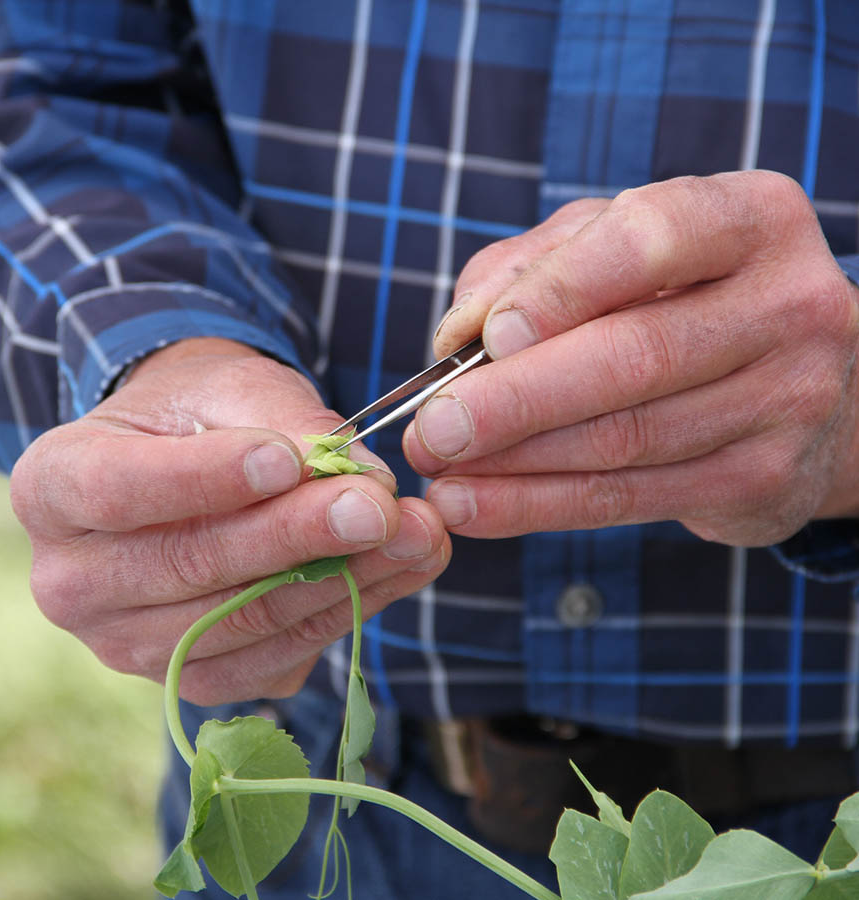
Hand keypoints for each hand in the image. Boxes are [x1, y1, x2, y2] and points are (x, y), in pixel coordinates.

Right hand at [10, 338, 449, 704]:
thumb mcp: (233, 388)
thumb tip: (365, 482)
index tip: (289, 461)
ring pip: (244, 621)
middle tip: (380, 506)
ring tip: (418, 535)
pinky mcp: (195, 676)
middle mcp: (73, 582)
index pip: (117, 490)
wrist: (193, 463)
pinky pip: (275, 656)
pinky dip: (345, 612)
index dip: (206, 480)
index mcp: (53, 487)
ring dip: (343, 580)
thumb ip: (287, 424)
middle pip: (189, 567)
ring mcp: (130, 644)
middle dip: (298, 536)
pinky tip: (399, 571)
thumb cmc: (202, 413)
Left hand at [403, 171, 858, 545]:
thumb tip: (456, 338)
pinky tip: (475, 509)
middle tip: (433, 428)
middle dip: (518, 399)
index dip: (560, 291)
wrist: (795, 382)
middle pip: (636, 356)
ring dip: (516, 464)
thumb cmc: (678, 299)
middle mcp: (788, 304)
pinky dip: (539, 507)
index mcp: (748, 220)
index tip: (485, 338)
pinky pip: (632, 499)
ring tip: (438, 473)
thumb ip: (528, 271)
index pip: (648, 239)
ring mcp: (789, 398)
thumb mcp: (609, 253)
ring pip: (627, 438)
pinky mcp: (764, 479)